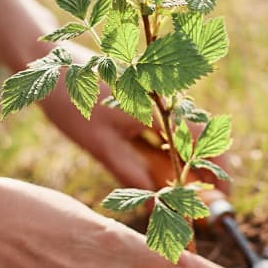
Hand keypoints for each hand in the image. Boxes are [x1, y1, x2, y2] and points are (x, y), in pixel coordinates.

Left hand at [41, 41, 231, 192]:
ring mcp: (155, 95)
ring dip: (185, 163)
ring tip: (178, 194)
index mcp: (160, 105)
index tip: (220, 197)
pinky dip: (168, 150)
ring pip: (182, 134)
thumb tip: (157, 205)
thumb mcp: (101, 146)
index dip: (216, 170)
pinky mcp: (142, 95)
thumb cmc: (71, 102)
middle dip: (203, 172)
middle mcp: (164, 97)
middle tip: (199, 204)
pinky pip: (166, 126)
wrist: (47, 62)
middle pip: (198, 138)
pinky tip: (156, 170)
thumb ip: (133, 175)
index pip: (204, 139)